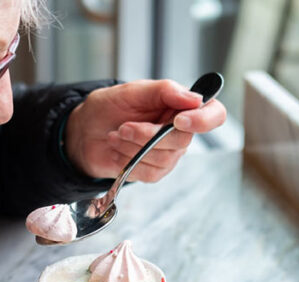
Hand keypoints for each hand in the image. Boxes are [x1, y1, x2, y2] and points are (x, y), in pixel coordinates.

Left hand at [64, 79, 226, 181]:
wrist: (84, 131)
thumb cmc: (109, 107)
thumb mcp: (133, 90)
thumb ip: (165, 90)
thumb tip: (195, 97)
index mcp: (181, 106)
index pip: (214, 114)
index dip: (204, 119)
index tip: (180, 120)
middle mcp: (181, 131)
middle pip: (183, 140)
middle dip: (148, 135)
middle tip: (124, 126)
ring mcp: (169, 153)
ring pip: (164, 158)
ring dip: (133, 147)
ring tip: (116, 135)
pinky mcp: (154, 171)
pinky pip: (149, 172)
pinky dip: (128, 161)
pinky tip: (117, 149)